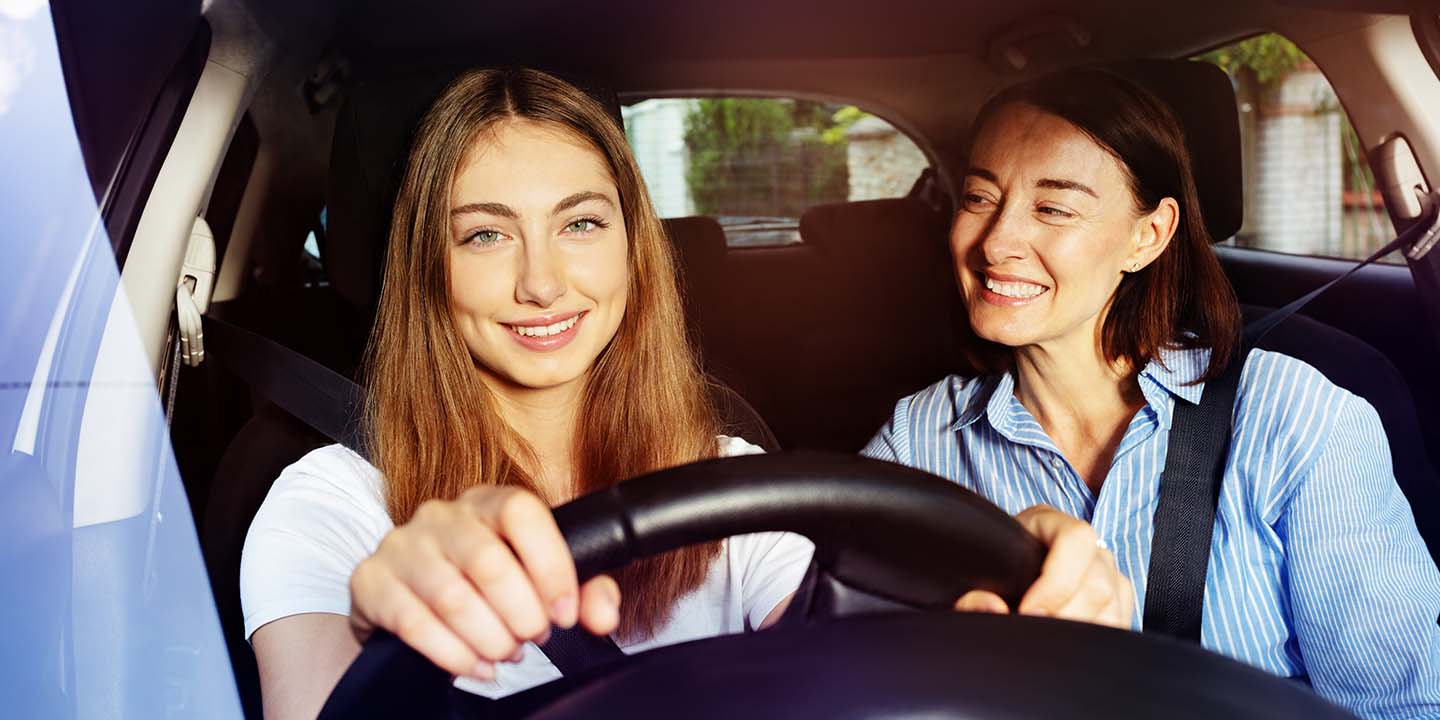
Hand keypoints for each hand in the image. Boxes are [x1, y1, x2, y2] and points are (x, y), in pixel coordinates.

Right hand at [348, 486, 621, 680]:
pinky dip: (453, 654)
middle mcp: (441, 514)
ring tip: (506, 653)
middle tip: (533, 638)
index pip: (522, 512)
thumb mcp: (541, 581)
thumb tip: (603, 616)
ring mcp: (402, 544)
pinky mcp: (370, 581)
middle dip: (520, 613)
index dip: (550, 566)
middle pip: (488, 561)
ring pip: (452, 597)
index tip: (565, 612)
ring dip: (489, 637)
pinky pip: (413, 622)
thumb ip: (585, 591)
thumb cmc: (487, 586)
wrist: (413, 599)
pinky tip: (474, 665)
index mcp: (488, 501)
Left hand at [953, 505, 1133, 628]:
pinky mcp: (1117, 594)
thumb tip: (992, 607)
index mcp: (1049, 521)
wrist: (1002, 574)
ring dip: (1082, 630)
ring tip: (1049, 641)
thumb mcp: (973, 577)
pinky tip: (1070, 643)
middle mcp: (1084, 542)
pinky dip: (1097, 637)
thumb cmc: (988, 572)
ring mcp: (1105, 566)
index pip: (1076, 540)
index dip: (1056, 582)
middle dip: (1066, 616)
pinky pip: (1121, 617)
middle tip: (1036, 634)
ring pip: (1113, 601)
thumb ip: (971, 595)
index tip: (1027, 612)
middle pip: (1098, 580)